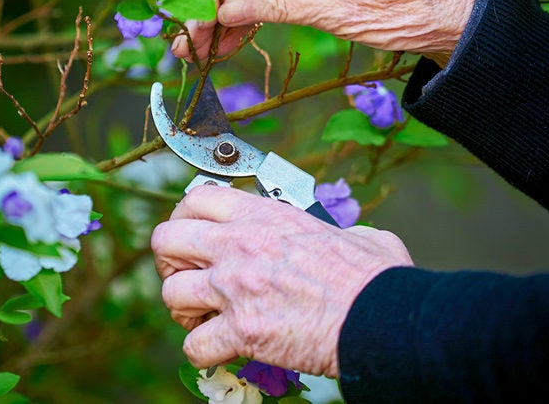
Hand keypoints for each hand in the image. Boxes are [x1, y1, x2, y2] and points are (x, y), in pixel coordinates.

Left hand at [151, 185, 413, 377]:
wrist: (382, 319)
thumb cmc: (375, 278)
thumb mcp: (355, 234)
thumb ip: (336, 230)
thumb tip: (352, 237)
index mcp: (263, 216)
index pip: (197, 198)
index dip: (184, 215)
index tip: (191, 233)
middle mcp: (239, 246)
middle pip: (166, 239)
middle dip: (169, 260)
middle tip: (187, 275)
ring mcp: (236, 288)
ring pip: (171, 292)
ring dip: (183, 308)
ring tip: (202, 316)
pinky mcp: (241, 331)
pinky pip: (194, 344)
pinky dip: (202, 350)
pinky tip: (221, 347)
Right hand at [172, 0, 476, 66]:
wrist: (445, 23)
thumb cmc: (406, 7)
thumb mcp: (338, 8)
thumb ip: (278, 5)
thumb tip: (225, 11)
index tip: (198, 14)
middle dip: (215, 5)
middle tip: (188, 38)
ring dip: (226, 21)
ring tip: (198, 51)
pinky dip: (249, 23)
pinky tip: (225, 45)